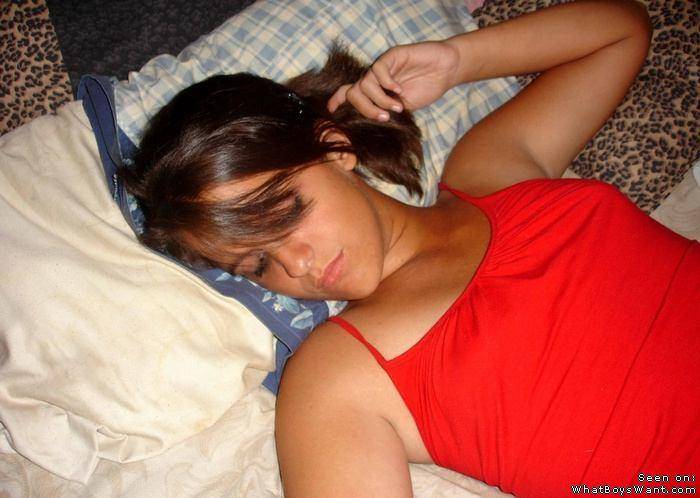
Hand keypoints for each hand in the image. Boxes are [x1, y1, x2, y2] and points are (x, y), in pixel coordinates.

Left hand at [327, 40, 460, 120]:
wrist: (446, 71)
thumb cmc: (426, 89)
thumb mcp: (404, 107)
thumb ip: (387, 112)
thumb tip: (372, 126)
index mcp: (374, 91)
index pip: (348, 93)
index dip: (337, 101)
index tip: (331, 111)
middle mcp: (374, 78)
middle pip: (353, 92)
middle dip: (365, 109)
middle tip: (384, 117)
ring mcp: (382, 67)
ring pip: (364, 84)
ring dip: (379, 100)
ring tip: (397, 106)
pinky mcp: (392, 56)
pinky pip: (379, 70)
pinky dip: (387, 84)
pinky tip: (400, 90)